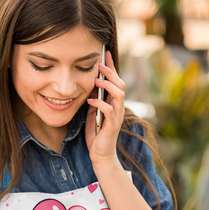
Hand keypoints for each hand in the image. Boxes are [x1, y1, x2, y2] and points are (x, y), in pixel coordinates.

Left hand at [85, 50, 124, 169]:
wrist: (100, 155)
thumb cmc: (96, 134)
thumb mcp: (93, 113)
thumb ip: (94, 99)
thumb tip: (87, 84)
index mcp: (114, 103)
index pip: (116, 81)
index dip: (111, 67)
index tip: (105, 54)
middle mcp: (118, 108)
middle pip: (121, 85)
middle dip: (111, 73)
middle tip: (99, 64)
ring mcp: (117, 117)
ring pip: (119, 95)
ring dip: (107, 85)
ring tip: (96, 80)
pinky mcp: (112, 126)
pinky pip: (109, 111)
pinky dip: (99, 103)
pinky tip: (90, 100)